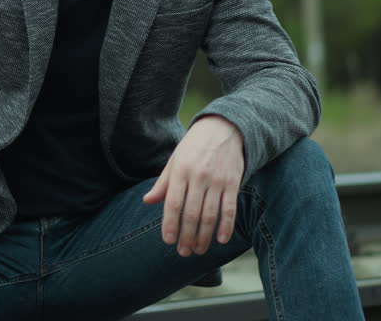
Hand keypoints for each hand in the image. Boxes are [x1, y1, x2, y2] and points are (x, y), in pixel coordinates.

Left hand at [142, 115, 243, 255]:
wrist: (223, 128)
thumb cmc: (194, 147)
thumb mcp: (174, 160)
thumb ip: (163, 183)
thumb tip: (147, 201)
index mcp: (180, 171)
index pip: (172, 203)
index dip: (170, 224)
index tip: (168, 241)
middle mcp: (198, 176)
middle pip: (191, 213)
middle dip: (187, 236)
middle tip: (183, 252)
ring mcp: (217, 180)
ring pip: (210, 214)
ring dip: (204, 236)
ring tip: (199, 250)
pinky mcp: (233, 182)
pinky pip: (230, 208)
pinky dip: (226, 226)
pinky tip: (220, 240)